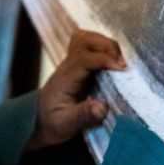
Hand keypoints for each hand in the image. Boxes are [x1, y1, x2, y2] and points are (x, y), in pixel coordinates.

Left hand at [27, 30, 125, 151]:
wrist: (41, 122)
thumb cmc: (53, 123)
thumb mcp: (65, 124)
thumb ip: (83, 116)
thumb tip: (102, 106)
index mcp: (65, 78)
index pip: (83, 58)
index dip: (104, 59)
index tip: (122, 68)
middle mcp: (68, 66)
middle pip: (83, 40)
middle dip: (106, 46)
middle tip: (121, 65)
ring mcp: (73, 64)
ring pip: (87, 39)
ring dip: (106, 45)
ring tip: (119, 63)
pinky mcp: (80, 67)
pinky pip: (91, 48)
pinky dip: (105, 50)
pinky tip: (115, 65)